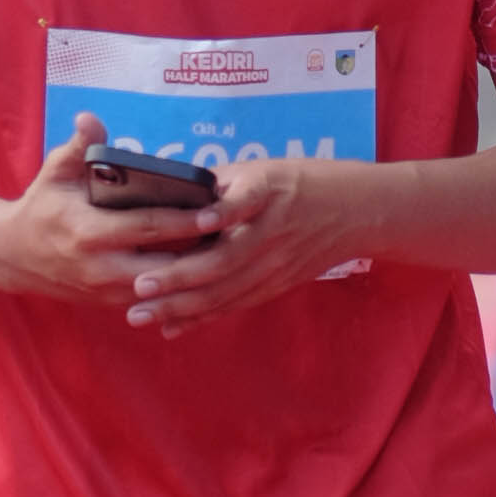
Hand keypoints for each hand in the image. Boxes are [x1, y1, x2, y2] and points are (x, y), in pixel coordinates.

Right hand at [0, 116, 222, 304]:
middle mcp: (100, 267)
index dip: (184, 220)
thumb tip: (90, 119)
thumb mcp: (55, 172)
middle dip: (201, 252)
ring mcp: (107, 291)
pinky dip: (180, 286)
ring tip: (228, 252)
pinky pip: (156, 298)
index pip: (148, 227)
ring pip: (165, 287)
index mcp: (88, 231)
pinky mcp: (112, 304)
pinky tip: (206, 271)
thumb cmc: (42, 207)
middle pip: (165, 264)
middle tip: (236, 234)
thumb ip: (78, 147)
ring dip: (195, 273)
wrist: (14, 256)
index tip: (215, 211)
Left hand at [125, 157, 365, 336]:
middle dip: (178, 279)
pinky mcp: (277, 284)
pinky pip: (236, 304)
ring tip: (142, 315)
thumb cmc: (299, 182)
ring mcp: (275, 265)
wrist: (356, 211)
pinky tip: (172, 326)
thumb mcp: (261, 170)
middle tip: (138, 287)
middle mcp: (270, 234)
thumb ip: (216, 184)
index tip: (192, 225)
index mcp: (265, 195)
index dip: (215, 217)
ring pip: (226, 292)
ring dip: (182, 306)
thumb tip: (164, 189)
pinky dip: (203, 317)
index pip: (239, 207)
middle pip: (222, 262)